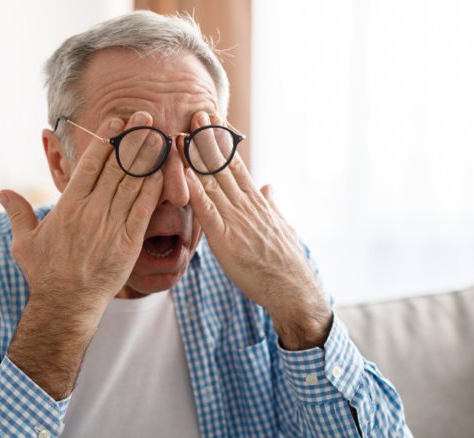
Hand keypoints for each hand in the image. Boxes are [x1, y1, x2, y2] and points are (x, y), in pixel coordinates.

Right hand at [0, 112, 163, 397]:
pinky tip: (164, 171)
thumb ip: (17, 212)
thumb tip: (1, 192)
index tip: (118, 122)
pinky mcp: (128, 243)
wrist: (65, 306)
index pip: (90, 164)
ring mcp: (111, 226)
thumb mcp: (25, 241)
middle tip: (145, 115)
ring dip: (147, 157)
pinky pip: (144, 210)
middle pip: (116, 167)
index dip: (106, 140)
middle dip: (132, 139)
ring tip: (159, 134)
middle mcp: (91, 211)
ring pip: (132, 184)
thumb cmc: (44, 273)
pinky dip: (155, 189)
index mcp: (68, 206)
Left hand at [182, 112, 331, 349]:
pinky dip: (194, 192)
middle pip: (223, 166)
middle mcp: (246, 204)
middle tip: (194, 112)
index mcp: (256, 201)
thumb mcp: (281, 226)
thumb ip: (270, 204)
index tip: (211, 120)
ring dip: (195, 159)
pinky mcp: (226, 239)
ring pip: (212, 183)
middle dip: (207, 139)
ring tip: (180, 134)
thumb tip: (268, 186)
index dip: (222, 141)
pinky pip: (207, 211)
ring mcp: (236, 220)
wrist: (293, 290)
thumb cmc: (284, 263)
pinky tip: (182, 175)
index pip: (236, 165)